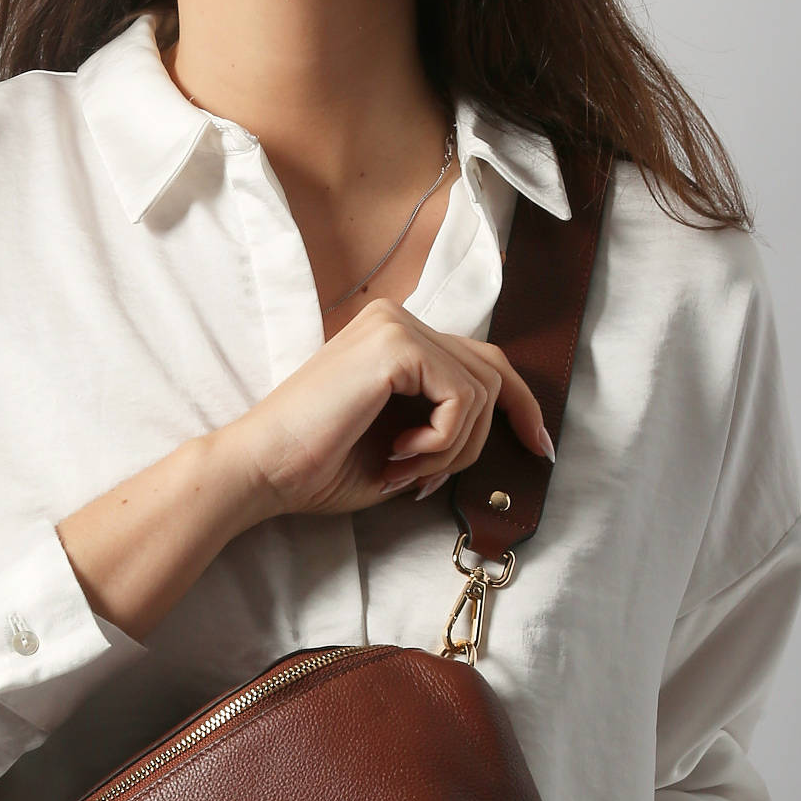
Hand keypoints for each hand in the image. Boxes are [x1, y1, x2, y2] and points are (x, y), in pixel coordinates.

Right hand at [218, 297, 553, 522]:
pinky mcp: (396, 344)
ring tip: (404, 469)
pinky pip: (463, 398)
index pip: (481, 361)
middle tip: (430, 482)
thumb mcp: (399, 448)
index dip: (520, 406)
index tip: (539, 448)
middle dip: (479, 441)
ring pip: (483, 390)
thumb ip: (442, 428)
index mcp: (393, 338)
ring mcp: (397, 325)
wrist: (262, 470)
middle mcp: (398, 319)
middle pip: (492, 373)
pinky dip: (442, 441)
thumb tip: (492, 435)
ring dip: (453, 448)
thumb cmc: (315, 468)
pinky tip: (399, 455)